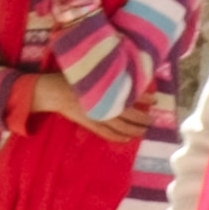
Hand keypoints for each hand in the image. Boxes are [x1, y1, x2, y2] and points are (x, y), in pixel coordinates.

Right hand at [30, 68, 147, 142]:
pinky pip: (107, 134)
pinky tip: (126, 139)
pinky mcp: (90, 125)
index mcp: (108, 92)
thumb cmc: (72, 77)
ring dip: (134, 130)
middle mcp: (106, 107)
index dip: (144, 98)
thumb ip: (110, 73)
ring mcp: (98, 118)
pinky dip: (118, 138)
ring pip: (121, 128)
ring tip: (143, 131)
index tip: (154, 99)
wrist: (54, 90)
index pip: (132, 97)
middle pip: (130, 116)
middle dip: (143, 118)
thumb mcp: (93, 71)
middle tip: (152, 119)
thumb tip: (125, 71)